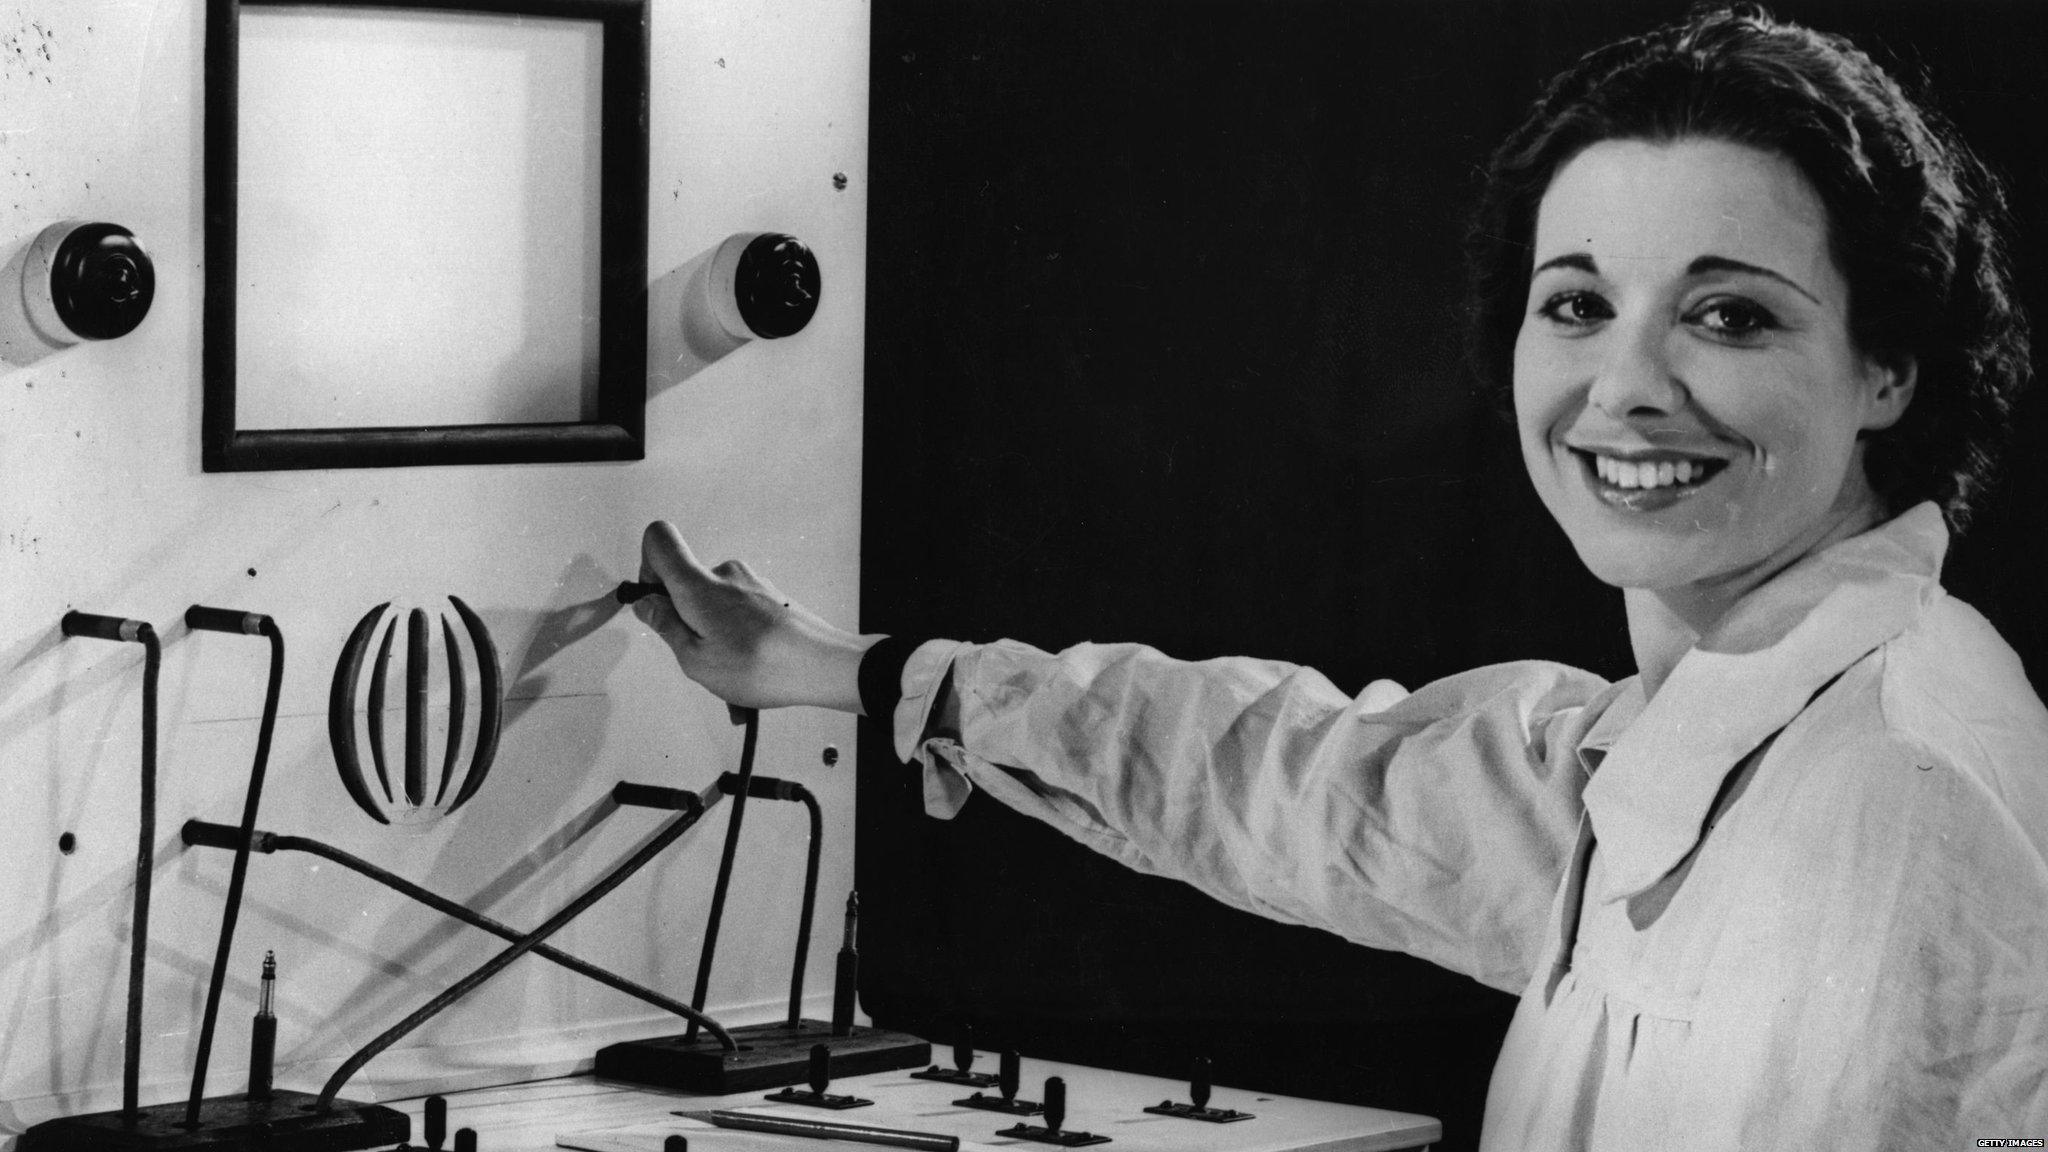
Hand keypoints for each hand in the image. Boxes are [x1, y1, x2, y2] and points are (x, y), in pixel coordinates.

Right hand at [635, 521, 881, 711]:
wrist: (823, 667)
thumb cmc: (761, 665)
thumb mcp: (695, 658)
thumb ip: (665, 626)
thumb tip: (647, 604)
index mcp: (699, 585)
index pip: (659, 539)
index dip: (645, 567)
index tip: (655, 604)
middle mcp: (726, 575)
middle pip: (686, 585)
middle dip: (686, 624)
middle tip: (700, 662)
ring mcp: (751, 585)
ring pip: (715, 610)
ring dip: (716, 645)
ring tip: (731, 687)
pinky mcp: (770, 598)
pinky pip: (740, 619)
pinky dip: (738, 647)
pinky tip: (749, 684)